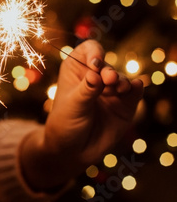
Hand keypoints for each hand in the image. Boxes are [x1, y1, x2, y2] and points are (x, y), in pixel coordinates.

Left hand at [20, 40, 143, 190]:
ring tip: (118, 87)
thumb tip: (98, 73)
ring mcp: (111, 90)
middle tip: (109, 80)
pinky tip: (136, 87)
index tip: (96, 62)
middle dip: (109, 71)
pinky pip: (134, 93)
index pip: (88, 50)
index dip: (94, 52)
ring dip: (122, 81)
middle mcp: (95, 77)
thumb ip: (87, 89)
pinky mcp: (125, 105)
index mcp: (76, 70)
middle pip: (107, 65)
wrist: (72, 150)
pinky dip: (136, 88)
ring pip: (122, 78)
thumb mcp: (73, 105)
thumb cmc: (65, 123)